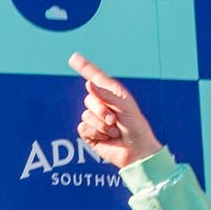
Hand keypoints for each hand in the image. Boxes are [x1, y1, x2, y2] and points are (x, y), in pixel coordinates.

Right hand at [70, 53, 162, 170]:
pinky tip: (107, 138)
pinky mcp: (89, 134)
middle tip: (114, 120)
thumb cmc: (136, 127)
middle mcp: (102, 105)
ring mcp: (95, 119)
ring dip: (101, 125)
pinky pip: (83, 128)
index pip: (96, 78)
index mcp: (113, 94)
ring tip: (114, 131)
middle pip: (89, 100)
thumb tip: (88, 84)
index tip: (73, 57)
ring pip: (86, 115)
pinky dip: (96, 133)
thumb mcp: (125, 107)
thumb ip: (106, 95)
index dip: (85, 68)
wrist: (136, 151)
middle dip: (101, 110)